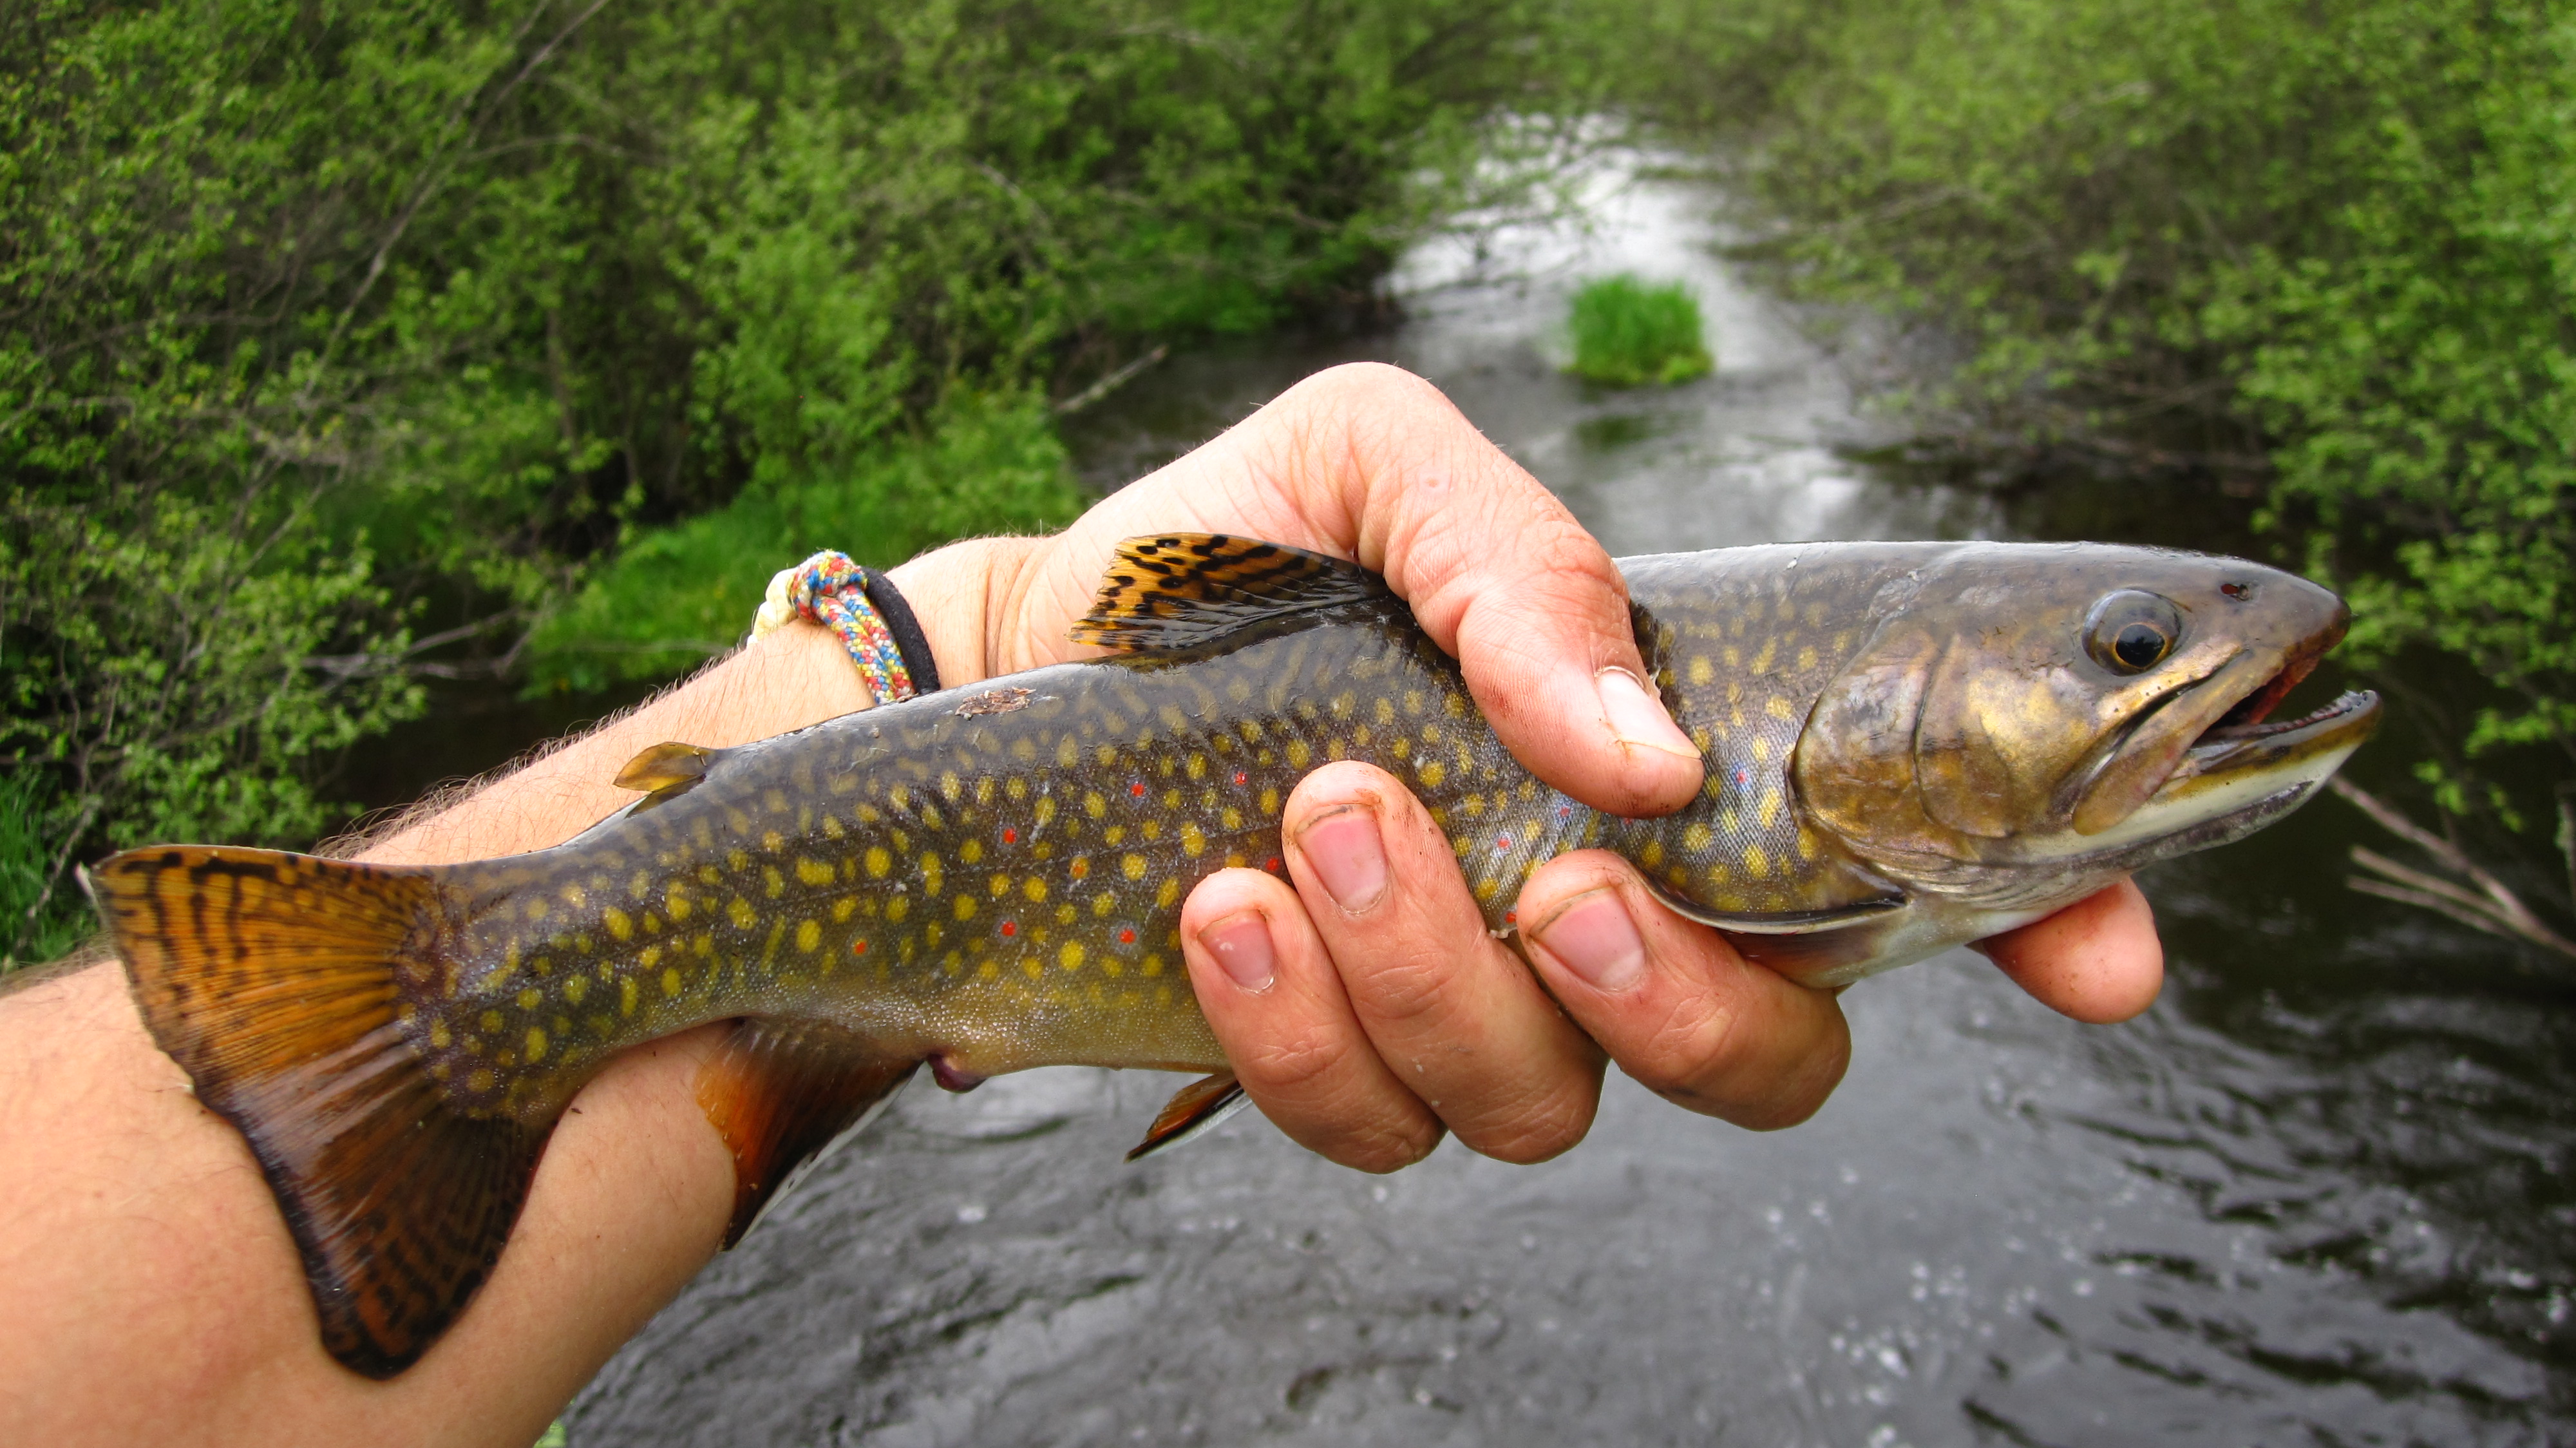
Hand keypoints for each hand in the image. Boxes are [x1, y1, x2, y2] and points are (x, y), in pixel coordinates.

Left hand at [896, 363, 2165, 1170]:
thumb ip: (1523, 567)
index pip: (1919, 878)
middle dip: (1677, 994)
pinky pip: (1373, 1123)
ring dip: (1441, 974)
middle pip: (1765, 1059)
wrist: (1036, 651)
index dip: (2047, 927)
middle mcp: (1617, 915)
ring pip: (1552, 1103)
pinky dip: (1302, 1027)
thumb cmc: (1236, 550)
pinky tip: (1226, 906)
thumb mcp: (1381, 465)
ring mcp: (1483, 1012)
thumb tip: (1648, 751)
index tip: (2103, 962)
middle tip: (1551, 866)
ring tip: (1324, 815)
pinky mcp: (1337, 1070)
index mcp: (1680, 765)